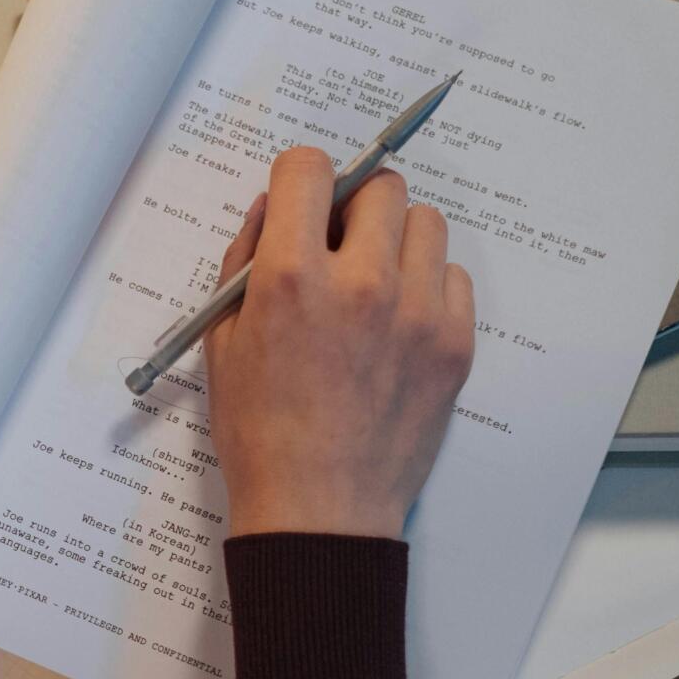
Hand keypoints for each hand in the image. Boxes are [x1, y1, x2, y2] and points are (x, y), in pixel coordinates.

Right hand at [204, 146, 473, 539]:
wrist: (319, 510)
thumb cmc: (261, 433)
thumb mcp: (223, 341)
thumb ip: (245, 262)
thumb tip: (275, 207)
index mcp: (292, 277)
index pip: (309, 168)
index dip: (301, 179)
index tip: (302, 201)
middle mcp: (360, 282)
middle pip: (379, 185)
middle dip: (354, 207)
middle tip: (340, 247)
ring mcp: (416, 313)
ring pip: (425, 223)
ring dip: (396, 241)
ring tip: (374, 285)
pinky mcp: (454, 344)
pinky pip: (455, 277)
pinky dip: (429, 287)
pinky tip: (399, 324)